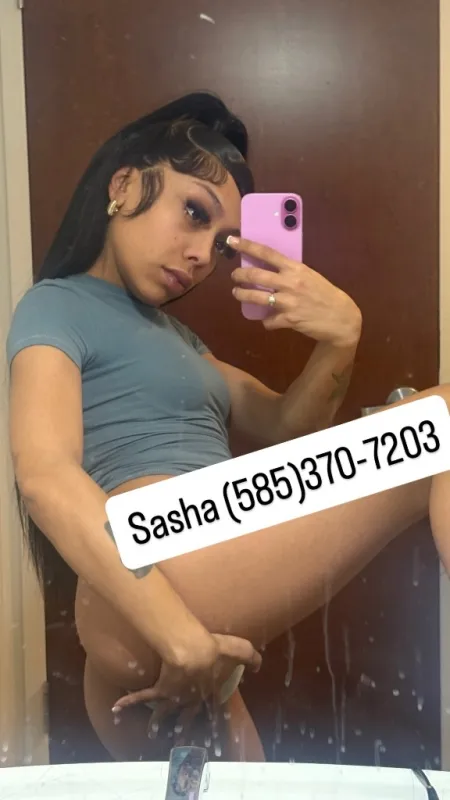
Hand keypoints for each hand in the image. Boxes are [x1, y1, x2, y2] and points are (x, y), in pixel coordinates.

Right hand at [111, 632, 261, 741]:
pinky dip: (130, 702)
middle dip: (185, 728)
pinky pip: (143, 697)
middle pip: (188, 717)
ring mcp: (175, 696)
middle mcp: (192, 699)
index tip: (215, 735)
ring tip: (153, 732)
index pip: (214, 709)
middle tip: (181, 740)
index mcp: (210, 691)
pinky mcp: (160, 689)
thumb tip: (259, 665)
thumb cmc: (216, 649)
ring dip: (159, 722)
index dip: (215, 722)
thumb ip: (252, 657)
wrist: (193, 651)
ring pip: (165, 713)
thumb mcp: (240, 650)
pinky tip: (118, 708)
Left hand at [228, 235, 361, 346]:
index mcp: (296, 268)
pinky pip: (267, 320)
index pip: (267, 253)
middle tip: (235, 276)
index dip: (247, 246)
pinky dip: (266, 321)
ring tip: (237, 293)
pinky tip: (269, 320)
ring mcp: (288, 301)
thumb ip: (291, 272)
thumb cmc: (325, 294)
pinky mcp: (288, 319)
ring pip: (255, 297)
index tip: (232, 241)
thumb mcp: (309, 276)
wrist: (341, 318)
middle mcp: (290, 282)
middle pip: (255, 275)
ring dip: (241, 295)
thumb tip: (270, 270)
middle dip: (239, 275)